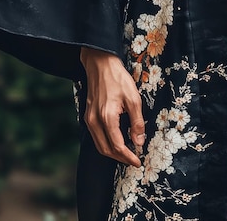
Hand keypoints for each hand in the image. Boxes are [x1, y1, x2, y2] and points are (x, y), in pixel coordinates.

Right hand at [80, 47, 144, 166]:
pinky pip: (96, 136)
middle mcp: (94, 121)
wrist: (101, 64)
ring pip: (99, 145)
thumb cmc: (118, 79)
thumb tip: (139, 142)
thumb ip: (137, 122)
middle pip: (106, 150)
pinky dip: (106, 143)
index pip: (117, 146)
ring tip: (127, 154)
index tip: (138, 162)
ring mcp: (89, 119)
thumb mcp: (133, 98)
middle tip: (134, 161)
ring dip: (113, 153)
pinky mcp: (88, 116)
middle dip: (120, 158)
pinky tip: (117, 141)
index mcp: (107, 117)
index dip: (128, 157)